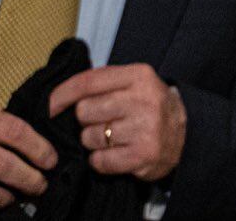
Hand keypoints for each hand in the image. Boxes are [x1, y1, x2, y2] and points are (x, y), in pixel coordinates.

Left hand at [49, 62, 185, 180]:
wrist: (185, 134)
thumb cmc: (149, 106)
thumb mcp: (134, 82)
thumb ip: (103, 82)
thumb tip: (59, 96)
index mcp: (139, 76)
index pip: (88, 82)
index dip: (62, 94)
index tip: (50, 106)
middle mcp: (143, 100)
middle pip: (84, 111)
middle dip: (85, 120)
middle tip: (101, 121)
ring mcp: (144, 129)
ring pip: (90, 137)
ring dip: (93, 141)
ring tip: (112, 138)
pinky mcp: (142, 155)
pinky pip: (99, 161)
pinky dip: (100, 160)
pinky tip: (115, 153)